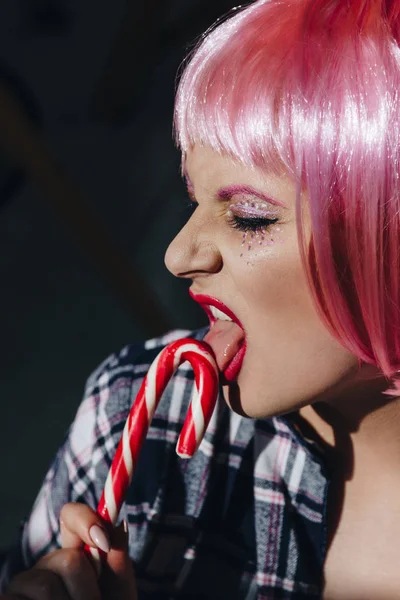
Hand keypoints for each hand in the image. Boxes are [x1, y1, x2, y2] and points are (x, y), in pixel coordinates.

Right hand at [3, 503, 136, 599]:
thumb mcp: (117, 598)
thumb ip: (119, 567)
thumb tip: (118, 524)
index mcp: (76, 557)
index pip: (72, 517)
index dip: (85, 519)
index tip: (104, 540)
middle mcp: (47, 567)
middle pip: (68, 559)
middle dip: (88, 591)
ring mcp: (24, 587)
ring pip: (46, 584)